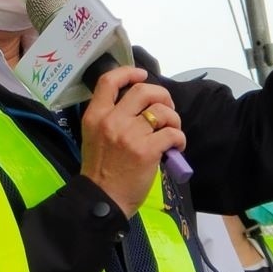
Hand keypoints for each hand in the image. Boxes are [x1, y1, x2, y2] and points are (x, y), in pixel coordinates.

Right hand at [79, 67, 184, 218]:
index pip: (109, 81)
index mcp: (95, 115)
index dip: (128, 72)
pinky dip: (179, 138)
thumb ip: (109, 117)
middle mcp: (112, 120)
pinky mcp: (147, 150)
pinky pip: (172, 133)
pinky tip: (176, 147)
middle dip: (161, 95)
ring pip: (162, 111)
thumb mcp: (93, 136)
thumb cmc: (99, 169)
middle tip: (166, 107)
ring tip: (172, 131)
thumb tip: (139, 106)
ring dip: (173, 119)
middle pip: (143, 91)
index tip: (141, 75)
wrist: (102, 199)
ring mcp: (130, 135)